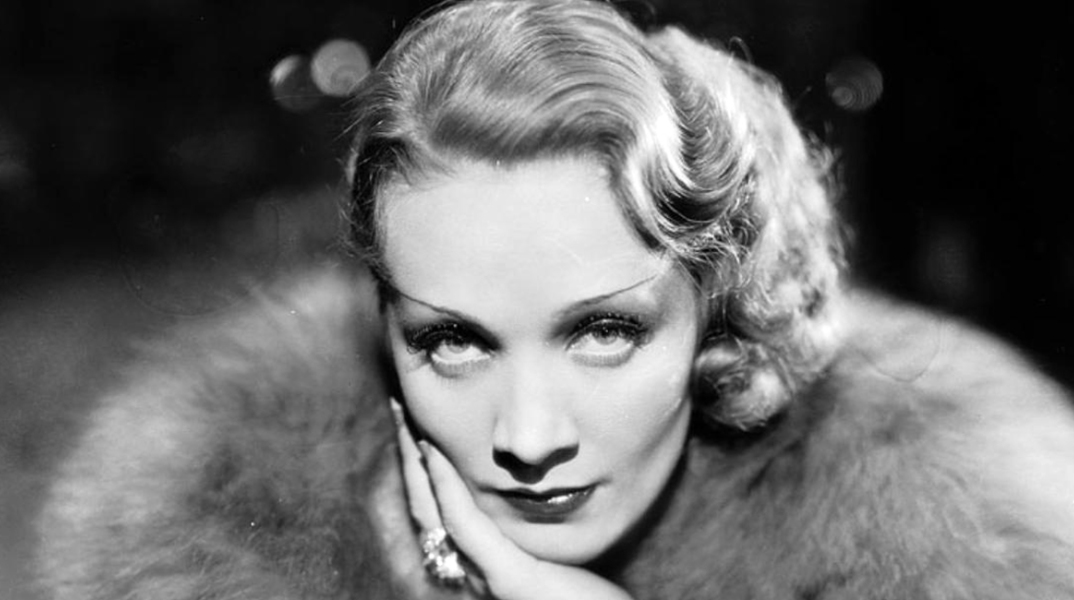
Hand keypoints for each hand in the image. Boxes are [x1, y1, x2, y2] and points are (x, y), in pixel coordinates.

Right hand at [391, 398, 632, 599]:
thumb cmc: (587, 594)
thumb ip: (527, 523)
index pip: (435, 506)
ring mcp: (482, 576)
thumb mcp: (548, 548)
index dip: (420, 465)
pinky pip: (464, 524)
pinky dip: (446, 485)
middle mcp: (469, 571)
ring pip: (433, 510)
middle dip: (409, 454)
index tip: (414, 420)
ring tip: (408, 420)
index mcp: (478, 563)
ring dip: (417, 461)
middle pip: (423, 503)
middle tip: (397, 407)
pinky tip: (436, 452)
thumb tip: (530, 476)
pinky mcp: (505, 577)